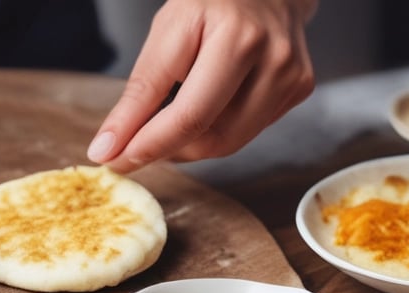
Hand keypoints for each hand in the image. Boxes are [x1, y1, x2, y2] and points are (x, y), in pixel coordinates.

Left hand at [87, 0, 318, 171]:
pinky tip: (200, 111)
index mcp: (237, 37)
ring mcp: (291, 78)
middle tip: (131, 148)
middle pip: (211, 138)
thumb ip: (140, 93)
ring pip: (227, 144)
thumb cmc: (210, 3)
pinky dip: (212, 132)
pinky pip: (245, 132)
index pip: (188, 116)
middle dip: (163, 151)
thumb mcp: (165, 34)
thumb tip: (110, 145)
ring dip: (186, 146)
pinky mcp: (298, 90)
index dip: (147, 146)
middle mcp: (274, 59)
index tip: (112, 160)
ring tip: (163, 125)